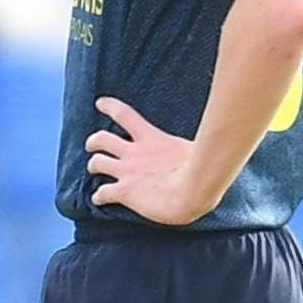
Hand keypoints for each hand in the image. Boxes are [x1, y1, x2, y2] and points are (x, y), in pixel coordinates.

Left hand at [85, 97, 213, 225]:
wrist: (194, 190)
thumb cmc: (202, 169)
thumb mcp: (194, 147)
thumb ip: (190, 146)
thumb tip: (211, 144)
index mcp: (151, 139)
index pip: (125, 115)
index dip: (110, 107)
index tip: (100, 103)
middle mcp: (133, 153)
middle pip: (102, 138)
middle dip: (93, 141)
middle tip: (91, 145)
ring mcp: (127, 172)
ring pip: (97, 162)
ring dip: (93, 165)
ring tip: (93, 169)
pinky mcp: (125, 192)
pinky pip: (102, 193)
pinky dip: (98, 197)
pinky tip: (98, 200)